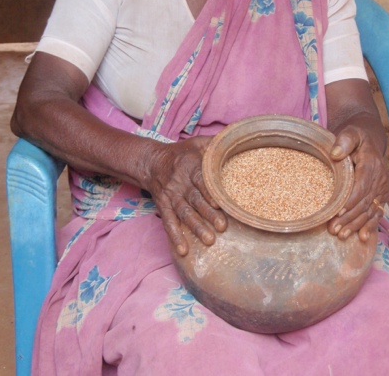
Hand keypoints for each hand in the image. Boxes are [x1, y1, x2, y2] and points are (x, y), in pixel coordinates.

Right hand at [145, 136, 226, 255]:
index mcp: (190, 166)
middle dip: (208, 214)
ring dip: (196, 227)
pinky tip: (183, 250)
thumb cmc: (181, 153)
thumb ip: (215, 143)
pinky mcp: (163, 207)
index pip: (200, 179)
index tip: (220, 203)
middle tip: (222, 227)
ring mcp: (171, 196)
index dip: (210, 192)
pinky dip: (175, 237)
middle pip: (195, 200)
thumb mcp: (197, 143)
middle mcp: (180, 183)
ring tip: (208, 240)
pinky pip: (168, 223)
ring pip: (184, 213)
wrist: (151, 161)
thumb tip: (237, 139)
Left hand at [326, 125, 388, 241]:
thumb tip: (336, 153)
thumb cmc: (355, 137)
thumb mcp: (350, 132)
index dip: (349, 201)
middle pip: (364, 203)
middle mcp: (379, 179)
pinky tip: (363, 237)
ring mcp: (382, 189)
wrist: (368, 139)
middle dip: (349, 218)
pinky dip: (370, 226)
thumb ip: (344, 140)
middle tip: (334, 230)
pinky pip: (377, 212)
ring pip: (370, 211)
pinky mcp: (382, 195)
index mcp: (371, 165)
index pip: (361, 187)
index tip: (337, 212)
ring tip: (342, 235)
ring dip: (356, 225)